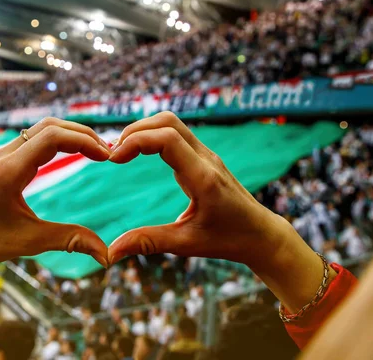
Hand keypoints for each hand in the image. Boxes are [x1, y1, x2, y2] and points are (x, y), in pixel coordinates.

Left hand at [0, 118, 110, 300]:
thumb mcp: (30, 242)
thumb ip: (70, 240)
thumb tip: (106, 255)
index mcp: (8, 172)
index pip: (51, 137)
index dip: (83, 140)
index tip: (107, 156)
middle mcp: (2, 157)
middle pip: (48, 126)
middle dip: (81, 134)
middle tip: (107, 152)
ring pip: (40, 130)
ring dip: (69, 135)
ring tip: (94, 151)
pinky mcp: (0, 161)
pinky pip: (31, 140)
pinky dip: (56, 141)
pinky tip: (71, 153)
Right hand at [107, 111, 280, 265]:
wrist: (261, 234)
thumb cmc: (227, 240)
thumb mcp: (185, 244)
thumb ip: (148, 242)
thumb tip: (112, 252)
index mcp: (203, 178)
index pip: (167, 139)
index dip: (136, 141)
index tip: (114, 160)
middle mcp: (205, 159)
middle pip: (167, 122)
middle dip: (135, 131)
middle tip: (113, 154)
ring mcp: (206, 155)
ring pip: (171, 123)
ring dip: (143, 131)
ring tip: (122, 153)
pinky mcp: (203, 157)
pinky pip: (175, 134)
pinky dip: (152, 136)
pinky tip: (138, 154)